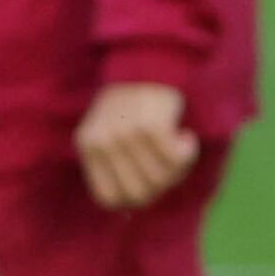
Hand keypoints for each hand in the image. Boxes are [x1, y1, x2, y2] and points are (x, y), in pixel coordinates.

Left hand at [75, 79, 198, 211]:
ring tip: (178, 145)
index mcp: (87, 146)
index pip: (107, 198)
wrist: (148, 60)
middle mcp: (103, 142)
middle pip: (138, 194)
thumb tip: (127, 215)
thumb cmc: (132, 103)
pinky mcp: (151, 126)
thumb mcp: (109, 132)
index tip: (150, 185)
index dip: (132, 200)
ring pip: (160, 179)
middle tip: (170, 165)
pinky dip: (187, 152)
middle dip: (161, 186)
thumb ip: (114, 168)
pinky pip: (176, 160)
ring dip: (178, 167)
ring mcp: (126, 135)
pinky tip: (186, 136)